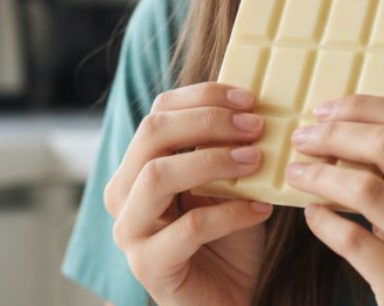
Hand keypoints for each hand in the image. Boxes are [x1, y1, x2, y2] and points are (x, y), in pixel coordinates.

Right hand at [104, 82, 274, 305]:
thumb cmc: (226, 240)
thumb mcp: (225, 185)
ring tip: (256, 160)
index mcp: (136, 166)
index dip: (202, 98)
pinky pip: (189, 227)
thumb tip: (254, 108)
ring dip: (212, 161)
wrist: (224, 301)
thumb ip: (225, 150)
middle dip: (206, 122)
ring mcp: (130, 230)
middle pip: (152, 134)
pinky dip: (230, 213)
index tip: (249, 99)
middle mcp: (122, 193)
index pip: (158, 112)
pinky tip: (262, 209)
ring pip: (158, 175)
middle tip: (253, 126)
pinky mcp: (148, 264)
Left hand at [285, 94, 383, 305]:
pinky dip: (323, 221)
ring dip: (320, 175)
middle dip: (334, 134)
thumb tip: (344, 123)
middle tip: (302, 138)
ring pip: (367, 188)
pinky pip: (353, 240)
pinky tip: (312, 215)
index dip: (362, 106)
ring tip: (296, 174)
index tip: (324, 110)